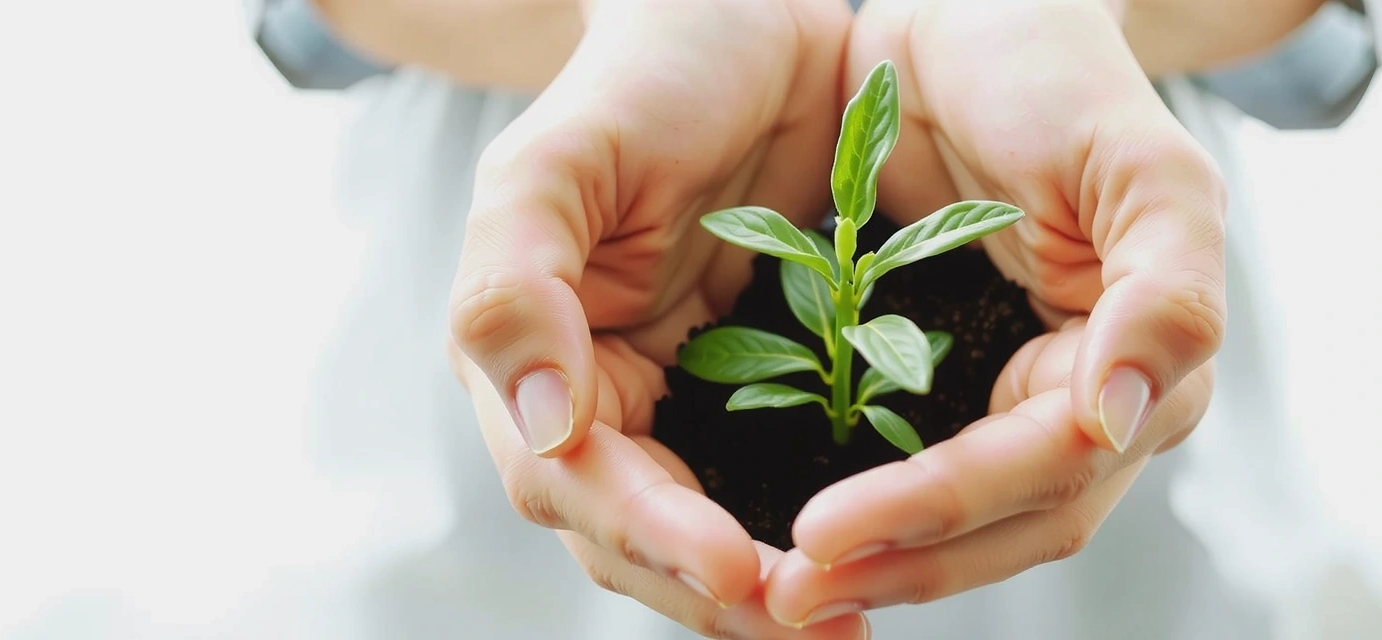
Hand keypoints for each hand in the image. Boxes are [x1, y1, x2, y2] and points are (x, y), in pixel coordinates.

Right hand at [446, 0, 868, 636]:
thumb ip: (514, 285)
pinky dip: (803, 534)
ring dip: (762, 596)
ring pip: (698, 535)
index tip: (737, 568)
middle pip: (633, 539)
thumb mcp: (555, 160)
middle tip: (816, 624)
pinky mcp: (744, 393)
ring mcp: (667, 403)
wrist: (734, 20)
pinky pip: (763, 487)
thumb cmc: (641, 74)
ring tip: (845, 623)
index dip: (652, 535)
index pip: (576, 483)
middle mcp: (590, 401)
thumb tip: (545, 425)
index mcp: (530, 361)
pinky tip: (867, 561)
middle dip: (715, 595)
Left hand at [763, 0, 1228, 623]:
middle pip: (1010, 526)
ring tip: (776, 592)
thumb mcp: (1142, 163)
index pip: (1048, 469)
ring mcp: (1025, 403)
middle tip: (786, 595)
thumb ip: (1167, 292)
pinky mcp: (957, 390)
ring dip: (878, 563)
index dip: (942, 506)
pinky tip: (791, 540)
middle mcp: (1095, 403)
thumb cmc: (1058, 71)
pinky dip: (867, 517)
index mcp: (1150, 362)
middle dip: (902, 562)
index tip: (824, 529)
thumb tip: (1121, 417)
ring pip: (968, 527)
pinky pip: (917, 478)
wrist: (974, 21)